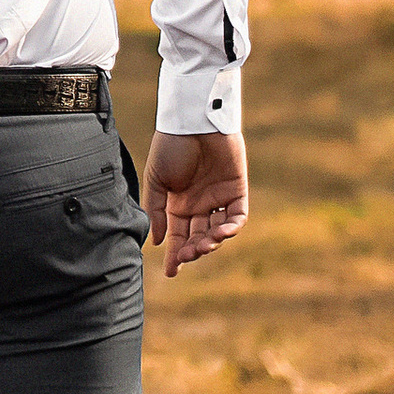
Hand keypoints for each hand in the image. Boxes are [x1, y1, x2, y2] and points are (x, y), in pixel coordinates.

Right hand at [144, 129, 249, 276]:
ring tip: (203, 245)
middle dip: (192, 250)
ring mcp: (218, 198)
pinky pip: (237, 215)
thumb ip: (157, 211)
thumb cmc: (171, 147)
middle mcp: (199, 205)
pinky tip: (221, 232)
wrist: (192, 122)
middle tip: (187, 255)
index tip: (171, 272)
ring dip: (211, 242)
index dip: (175, 255)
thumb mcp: (157, 180)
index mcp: (178, 204)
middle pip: (198, 237)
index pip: (177, 236)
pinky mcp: (236, 190)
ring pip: (218, 231)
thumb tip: (157, 241)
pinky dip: (231, 227)